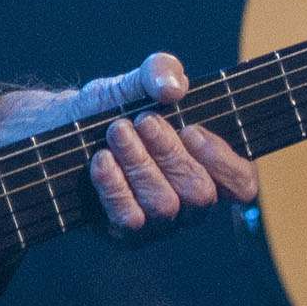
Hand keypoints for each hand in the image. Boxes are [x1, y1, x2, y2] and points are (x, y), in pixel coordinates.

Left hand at [78, 53, 259, 234]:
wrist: (64, 128)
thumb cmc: (115, 108)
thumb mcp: (136, 81)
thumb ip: (160, 72)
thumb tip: (173, 88)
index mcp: (210, 170)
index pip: (242, 184)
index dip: (224, 162)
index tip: (191, 130)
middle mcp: (190, 203)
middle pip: (199, 192)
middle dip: (169, 153)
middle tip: (142, 120)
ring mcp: (160, 223)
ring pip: (164, 205)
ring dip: (139, 164)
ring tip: (117, 131)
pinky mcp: (126, 233)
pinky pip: (130, 219)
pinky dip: (115, 186)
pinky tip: (102, 159)